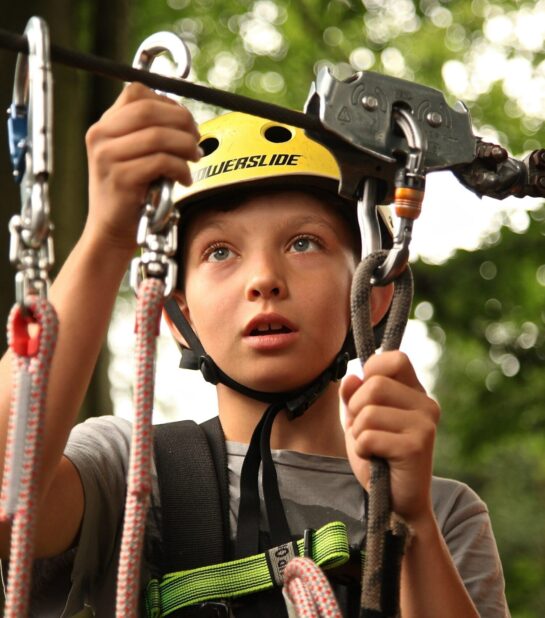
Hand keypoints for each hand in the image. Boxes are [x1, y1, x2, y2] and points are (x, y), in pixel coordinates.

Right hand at [84, 82, 200, 251]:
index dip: (168, 102)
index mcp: (104, 126)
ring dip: (186, 146)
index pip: (137, 93)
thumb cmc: (130, 195)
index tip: (185, 121)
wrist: (110, 231)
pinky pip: (161, 162)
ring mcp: (108, 157)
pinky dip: (181, 168)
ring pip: (158, 135)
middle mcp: (100, 136)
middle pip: (150, 110)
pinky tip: (184, 178)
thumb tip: (186, 120)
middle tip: (197, 138)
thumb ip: (149, 134)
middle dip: (182, 121)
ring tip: (194, 158)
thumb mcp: (132, 156)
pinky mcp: (121, 178)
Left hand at [341, 351, 439, 524]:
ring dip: (358, 433)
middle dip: (356, 409)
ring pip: (368, 412)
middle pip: (375, 384)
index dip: (372, 370)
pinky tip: (377, 460)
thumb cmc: (378, 457)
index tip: (365, 393)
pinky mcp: (417, 446)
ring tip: (373, 448)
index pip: (396, 358)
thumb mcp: (359, 421)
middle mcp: (426, 404)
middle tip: (365, 431)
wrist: (397, 503)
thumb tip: (351, 377)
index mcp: (415, 393)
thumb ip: (353, 396)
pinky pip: (369, 436)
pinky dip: (362, 450)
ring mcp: (425, 424)